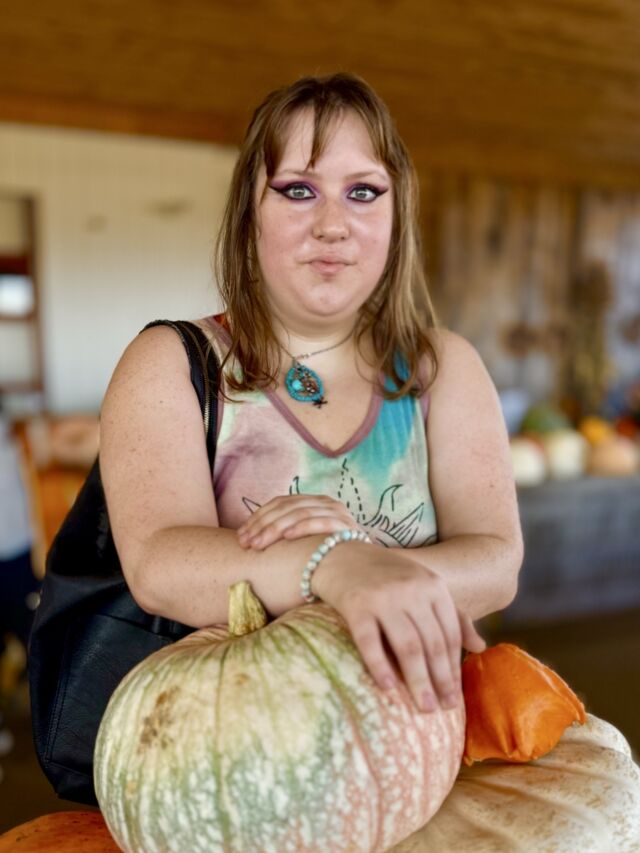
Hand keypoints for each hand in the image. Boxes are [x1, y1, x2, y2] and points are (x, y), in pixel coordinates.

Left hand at [237, 494, 362, 549]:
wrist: (365, 567)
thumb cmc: (330, 555)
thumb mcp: (306, 540)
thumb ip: (286, 532)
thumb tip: (249, 537)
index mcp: (313, 501)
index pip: (280, 502)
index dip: (258, 517)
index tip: (240, 535)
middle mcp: (326, 503)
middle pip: (287, 507)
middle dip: (262, 525)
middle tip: (245, 543)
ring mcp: (338, 513)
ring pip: (300, 513)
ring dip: (275, 528)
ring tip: (259, 544)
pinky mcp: (348, 526)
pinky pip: (321, 522)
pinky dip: (302, 527)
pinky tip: (287, 537)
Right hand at [312, 544, 485, 713]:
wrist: (341, 554)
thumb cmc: (387, 576)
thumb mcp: (424, 587)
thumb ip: (453, 615)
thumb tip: (480, 648)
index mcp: (433, 585)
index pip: (449, 633)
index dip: (454, 667)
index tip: (456, 696)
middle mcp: (411, 589)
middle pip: (431, 643)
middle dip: (441, 679)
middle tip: (445, 708)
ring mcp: (383, 597)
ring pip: (407, 646)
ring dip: (418, 680)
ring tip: (425, 707)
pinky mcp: (356, 605)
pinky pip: (369, 641)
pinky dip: (380, 665)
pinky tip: (388, 688)